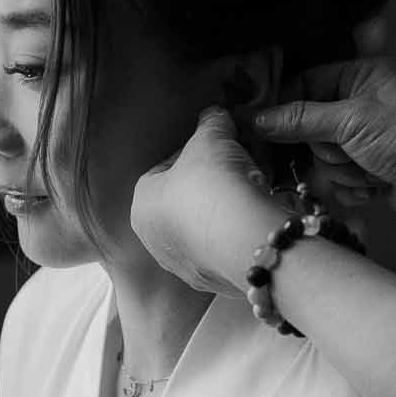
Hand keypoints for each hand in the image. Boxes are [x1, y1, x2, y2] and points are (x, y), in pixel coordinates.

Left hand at [131, 106, 274, 292]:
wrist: (246, 239)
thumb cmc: (213, 185)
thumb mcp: (212, 138)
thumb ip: (211, 123)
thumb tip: (215, 114)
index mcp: (140, 206)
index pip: (161, 170)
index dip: (191, 153)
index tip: (215, 147)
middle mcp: (154, 242)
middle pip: (182, 202)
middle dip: (208, 184)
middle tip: (236, 168)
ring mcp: (184, 267)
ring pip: (203, 229)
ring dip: (223, 211)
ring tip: (250, 192)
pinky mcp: (215, 282)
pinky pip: (224, 249)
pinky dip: (236, 234)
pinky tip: (255, 219)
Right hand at [252, 57, 395, 229]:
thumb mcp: (352, 122)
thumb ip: (301, 119)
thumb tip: (255, 118)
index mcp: (358, 77)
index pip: (302, 85)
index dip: (280, 108)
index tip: (253, 127)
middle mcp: (358, 106)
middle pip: (306, 129)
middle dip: (325, 149)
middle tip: (348, 153)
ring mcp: (364, 142)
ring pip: (321, 161)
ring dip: (343, 172)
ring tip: (373, 171)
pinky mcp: (371, 173)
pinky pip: (338, 183)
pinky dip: (354, 189)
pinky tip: (378, 188)